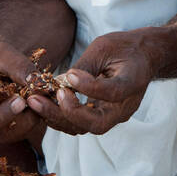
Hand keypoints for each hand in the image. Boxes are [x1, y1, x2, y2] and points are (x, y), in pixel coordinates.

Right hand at [0, 36, 43, 150]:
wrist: (5, 68)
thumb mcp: (4, 54)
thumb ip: (17, 66)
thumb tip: (35, 82)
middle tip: (19, 101)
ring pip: (0, 135)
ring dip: (20, 121)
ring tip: (34, 101)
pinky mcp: (7, 131)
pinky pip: (18, 133)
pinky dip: (31, 121)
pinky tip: (39, 106)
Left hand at [27, 30, 152, 135]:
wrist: (142, 58)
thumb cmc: (124, 48)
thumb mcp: (105, 47)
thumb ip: (86, 65)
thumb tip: (61, 81)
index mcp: (132, 83)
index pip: (112, 93)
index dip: (89, 87)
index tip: (68, 77)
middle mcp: (124, 107)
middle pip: (95, 123)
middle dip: (64, 113)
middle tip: (38, 99)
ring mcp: (113, 116)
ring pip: (84, 128)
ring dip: (56, 118)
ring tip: (34, 101)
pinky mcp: (102, 116)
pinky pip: (79, 125)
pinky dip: (60, 117)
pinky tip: (43, 104)